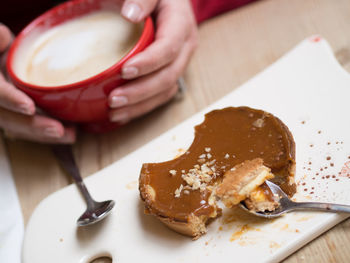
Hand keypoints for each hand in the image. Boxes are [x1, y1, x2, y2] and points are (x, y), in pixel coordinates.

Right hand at [0, 24, 74, 142]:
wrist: (4, 56)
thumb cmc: (3, 47)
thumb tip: (3, 36)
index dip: (9, 99)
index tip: (28, 106)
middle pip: (7, 119)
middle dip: (32, 126)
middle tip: (58, 130)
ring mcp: (5, 109)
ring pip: (19, 128)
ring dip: (44, 135)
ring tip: (70, 135)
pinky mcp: (18, 115)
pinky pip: (29, 128)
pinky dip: (47, 133)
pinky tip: (69, 133)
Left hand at [108, 0, 197, 122]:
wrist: (168, 3)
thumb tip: (129, 15)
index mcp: (181, 26)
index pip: (169, 49)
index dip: (149, 63)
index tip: (125, 71)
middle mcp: (185, 49)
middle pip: (168, 77)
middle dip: (141, 92)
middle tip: (113, 99)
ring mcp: (178, 64)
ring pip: (165, 91)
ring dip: (140, 105)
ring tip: (113, 113)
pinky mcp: (170, 74)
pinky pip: (160, 95)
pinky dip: (141, 107)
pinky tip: (122, 114)